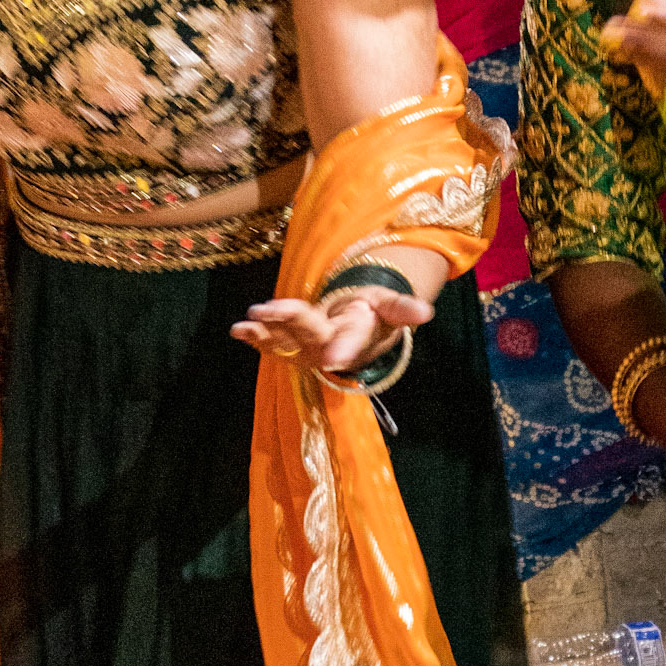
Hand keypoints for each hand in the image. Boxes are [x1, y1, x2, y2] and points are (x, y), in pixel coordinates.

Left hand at [230, 283, 433, 373]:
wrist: (357, 333)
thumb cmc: (374, 314)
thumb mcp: (389, 307)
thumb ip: (402, 309)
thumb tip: (427, 312)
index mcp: (357, 333)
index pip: (351, 341)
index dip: (343, 349)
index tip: (332, 358)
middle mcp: (330, 345)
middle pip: (311, 334)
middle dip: (289, 322)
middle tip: (265, 311)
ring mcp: (308, 349)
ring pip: (286, 342)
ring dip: (264, 333)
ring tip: (245, 323)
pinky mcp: (291, 348)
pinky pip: (272, 344)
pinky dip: (255, 338)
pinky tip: (238, 330)